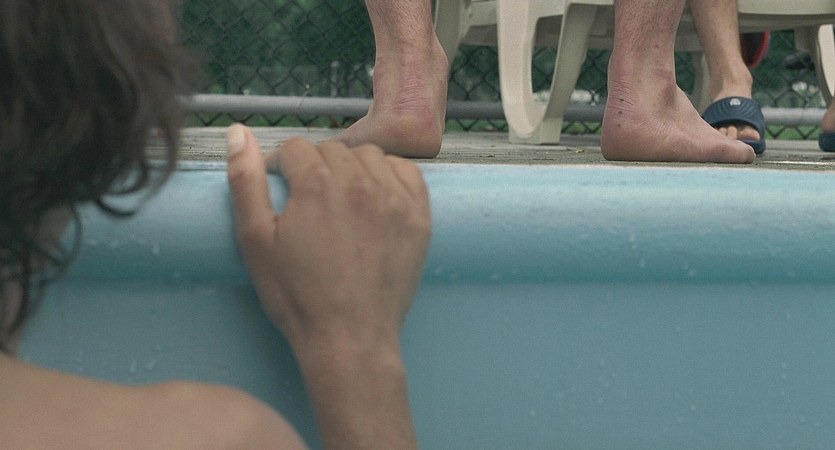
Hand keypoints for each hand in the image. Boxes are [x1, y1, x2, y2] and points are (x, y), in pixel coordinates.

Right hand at [225, 125, 430, 351]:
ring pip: (370, 156)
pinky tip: (376, 195)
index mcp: (317, 184)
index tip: (283, 187)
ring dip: (352, 167)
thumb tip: (237, 132)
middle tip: (310, 200)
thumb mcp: (256, 241)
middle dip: (316, 166)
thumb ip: (246, 181)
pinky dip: (389, 175)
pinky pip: (407, 172)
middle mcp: (360, 182)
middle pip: (332, 150)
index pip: (296, 148)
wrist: (350, 338)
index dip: (283, 165)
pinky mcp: (419, 216)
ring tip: (342, 197)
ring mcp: (395, 198)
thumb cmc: (297, 295)